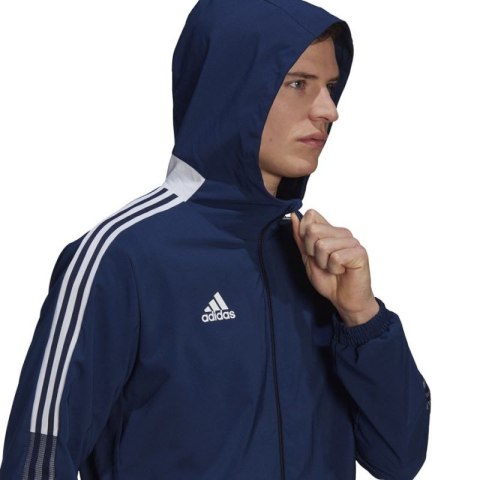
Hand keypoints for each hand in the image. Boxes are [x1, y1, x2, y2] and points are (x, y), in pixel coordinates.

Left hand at [291, 209, 378, 326]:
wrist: (344, 299)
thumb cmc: (328, 279)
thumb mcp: (307, 257)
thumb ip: (300, 237)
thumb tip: (293, 216)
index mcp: (330, 231)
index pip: (311, 215)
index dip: (304, 234)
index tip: (311, 251)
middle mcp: (342, 233)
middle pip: (313, 230)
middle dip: (312, 251)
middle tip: (323, 263)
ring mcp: (352, 241)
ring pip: (323, 245)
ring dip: (323, 263)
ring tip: (333, 268)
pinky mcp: (360, 253)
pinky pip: (336, 257)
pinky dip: (334, 269)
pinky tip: (342, 271)